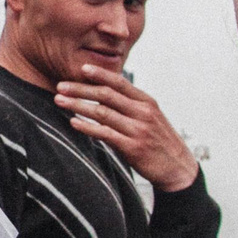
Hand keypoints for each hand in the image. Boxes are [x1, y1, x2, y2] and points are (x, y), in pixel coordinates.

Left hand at [55, 65, 199, 191]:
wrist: (178, 168)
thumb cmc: (159, 141)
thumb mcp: (150, 117)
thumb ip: (130, 105)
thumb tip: (103, 94)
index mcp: (147, 102)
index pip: (120, 83)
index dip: (100, 74)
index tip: (82, 68)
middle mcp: (143, 113)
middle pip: (106, 95)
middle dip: (81, 89)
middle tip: (60, 86)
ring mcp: (138, 130)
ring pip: (102, 113)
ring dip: (78, 105)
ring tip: (59, 101)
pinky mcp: (133, 147)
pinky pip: (105, 134)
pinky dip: (88, 127)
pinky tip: (73, 123)